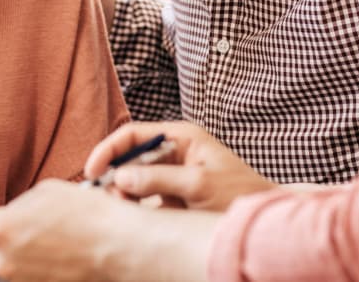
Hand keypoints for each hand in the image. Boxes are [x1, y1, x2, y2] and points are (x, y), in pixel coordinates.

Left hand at [0, 180, 215, 281]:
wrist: (113, 245)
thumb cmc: (83, 212)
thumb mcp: (45, 191)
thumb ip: (18, 205)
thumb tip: (12, 215)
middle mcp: (2, 259)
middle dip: (0, 234)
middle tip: (30, 221)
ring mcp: (18, 279)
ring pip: (6, 260)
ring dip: (19, 248)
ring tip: (50, 235)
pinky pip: (24, 272)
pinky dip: (33, 261)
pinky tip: (56, 250)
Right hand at [86, 121, 275, 210]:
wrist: (265, 223)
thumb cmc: (240, 195)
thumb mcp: (199, 186)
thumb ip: (159, 179)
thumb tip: (119, 178)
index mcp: (182, 137)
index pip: (134, 134)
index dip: (110, 150)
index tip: (92, 171)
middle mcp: (174, 151)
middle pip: (131, 155)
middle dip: (113, 173)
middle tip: (102, 197)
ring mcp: (174, 174)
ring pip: (135, 178)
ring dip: (122, 192)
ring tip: (119, 209)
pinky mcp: (175, 196)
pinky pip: (145, 196)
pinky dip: (134, 205)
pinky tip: (130, 215)